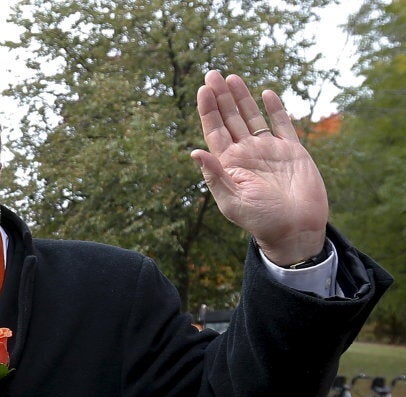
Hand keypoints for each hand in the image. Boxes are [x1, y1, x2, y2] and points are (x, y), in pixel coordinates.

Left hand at [191, 71, 327, 265]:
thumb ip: (214, 175)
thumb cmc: (261, 220)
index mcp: (229, 164)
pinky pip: (282, 125)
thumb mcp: (232, 201)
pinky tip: (266, 93)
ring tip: (232, 77)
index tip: (204, 89)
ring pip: (252, 117)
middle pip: (230, 118)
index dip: (208, 110)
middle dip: (221, 97)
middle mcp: (246, 153)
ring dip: (242, 98)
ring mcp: (269, 150)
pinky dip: (275, 109)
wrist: (295, 229)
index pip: (214, 131)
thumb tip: (194, 152)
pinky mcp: (292, 151)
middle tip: (213, 73)